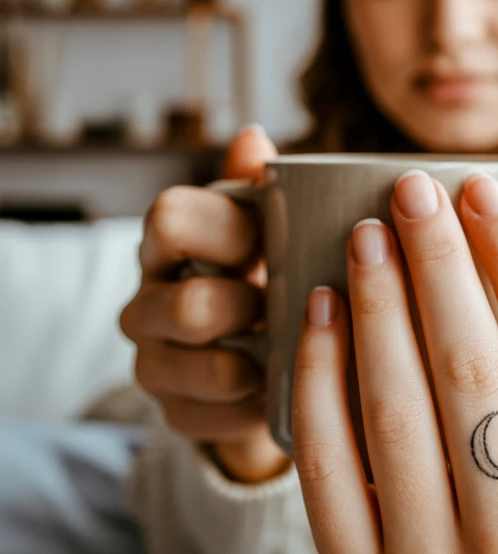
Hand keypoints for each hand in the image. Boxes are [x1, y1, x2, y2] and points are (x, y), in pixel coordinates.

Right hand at [120, 125, 289, 482]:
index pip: (170, 218)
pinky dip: (262, 404)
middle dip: (251, 308)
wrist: (257, 355)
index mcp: (167, 242)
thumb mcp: (266, 225)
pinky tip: (286, 387)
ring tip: (294, 349)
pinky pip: (221, 417)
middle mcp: (147, 303)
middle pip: (190, 307)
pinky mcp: (176, 413)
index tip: (269, 240)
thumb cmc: (266, 273)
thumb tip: (253, 137)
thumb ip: (257, 186)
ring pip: (207, 369)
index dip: (228, 229)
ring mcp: (155, 363)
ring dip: (261, 361)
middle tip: (290, 304)